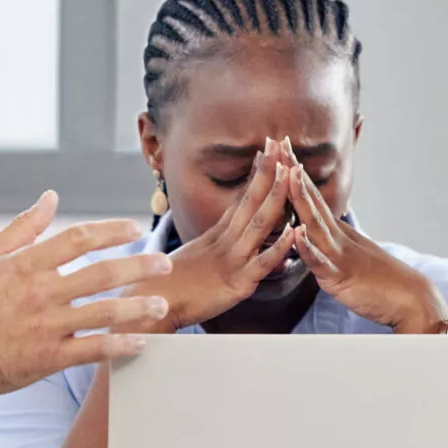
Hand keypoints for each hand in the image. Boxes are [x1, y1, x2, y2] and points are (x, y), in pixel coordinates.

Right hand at [0, 191, 173, 398]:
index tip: (133, 228)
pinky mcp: (48, 358)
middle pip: (101, 273)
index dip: (111, 231)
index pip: (78, 239)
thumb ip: (21, 229)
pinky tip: (141, 342)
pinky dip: (120, 345)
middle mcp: (39, 293)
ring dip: (138, 307)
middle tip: (165, 264)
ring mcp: (46, 326)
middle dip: (139, 266)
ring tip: (162, 304)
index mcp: (24, 265)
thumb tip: (49, 197)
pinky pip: (93, 349)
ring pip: (104, 312)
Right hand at [130, 138, 301, 330]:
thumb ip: (212, 243)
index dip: (256, 174)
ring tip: (290, 172)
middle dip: (268, 172)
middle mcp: (226, 241)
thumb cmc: (168, 284)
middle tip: (280, 144)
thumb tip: (222, 232)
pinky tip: (295, 233)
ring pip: (260, 223)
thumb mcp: (193, 256)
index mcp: (216, 235)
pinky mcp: (237, 283)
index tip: (267, 150)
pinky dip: (280, 248)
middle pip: (251, 200)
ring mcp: (233, 259)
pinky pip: (262, 263)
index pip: (240, 198)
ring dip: (276, 196)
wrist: (152, 304)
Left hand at [284, 147, 447, 332]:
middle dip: (292, 172)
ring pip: (315, 223)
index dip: (295, 172)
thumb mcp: (351, 256)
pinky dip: (308, 249)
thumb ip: (334, 243)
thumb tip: (317, 233)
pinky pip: (321, 263)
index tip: (281, 146)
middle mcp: (337, 237)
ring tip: (288, 173)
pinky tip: (296, 235)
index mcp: (336, 232)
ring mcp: (339, 254)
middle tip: (278, 143)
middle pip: (312, 199)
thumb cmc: (381, 281)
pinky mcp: (341, 277)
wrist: (410, 299)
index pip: (312, 196)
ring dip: (301, 197)